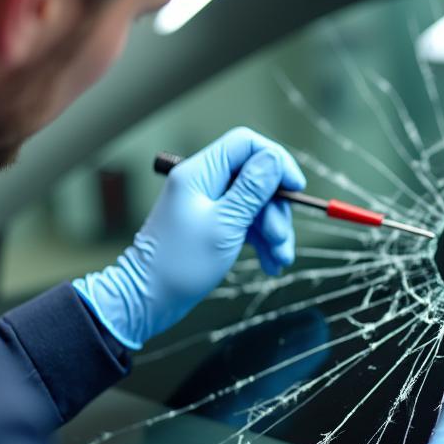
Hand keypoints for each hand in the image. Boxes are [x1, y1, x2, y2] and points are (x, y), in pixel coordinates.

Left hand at [73, 128, 304, 348]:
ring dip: (273, 230)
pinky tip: (271, 263)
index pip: (246, 144)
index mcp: (200, 172)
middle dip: (275, 208)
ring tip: (280, 259)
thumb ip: (252, 189)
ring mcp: (207, 204)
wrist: (148, 300)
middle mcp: (203, 182)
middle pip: (255, 177)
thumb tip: (274, 158)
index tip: (295, 187)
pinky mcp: (212, 225)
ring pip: (255, 203)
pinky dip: (261, 240)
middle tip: (280, 238)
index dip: (275, 160)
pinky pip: (246, 222)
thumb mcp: (225, 224)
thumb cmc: (180, 264)